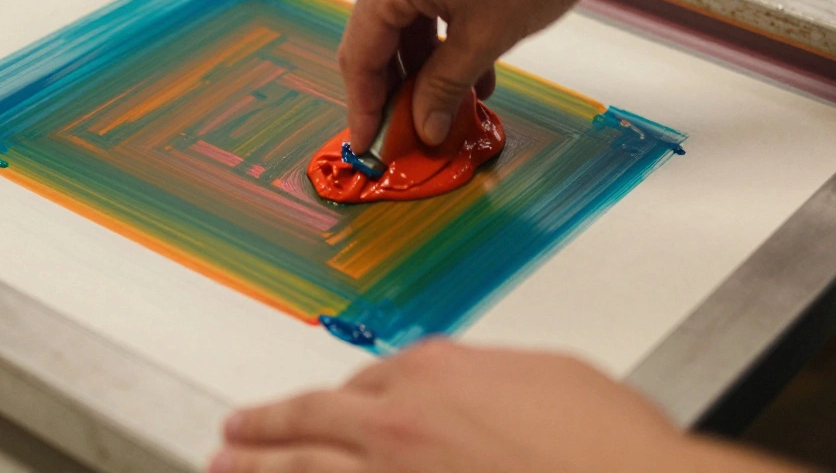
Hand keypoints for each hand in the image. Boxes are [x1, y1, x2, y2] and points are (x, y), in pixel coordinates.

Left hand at [209, 340, 809, 472]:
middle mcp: (398, 421)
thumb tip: (481, 391)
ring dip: (255, 466)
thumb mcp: (554, 379)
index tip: (321, 409)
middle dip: (267, 426)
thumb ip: (495, 381)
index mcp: (437, 373)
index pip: (366, 382)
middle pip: (311, 419)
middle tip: (234, 432)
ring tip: (223, 465)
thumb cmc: (612, 448)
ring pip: (300, 468)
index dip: (341, 400)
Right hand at [339, 0, 647, 149]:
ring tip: (447, 105)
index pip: (361, 53)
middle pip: (378, 35)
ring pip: (403, 19)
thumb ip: (444, 88)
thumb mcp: (486, 38)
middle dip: (397, 87)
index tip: (369, 142)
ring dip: (422, 65)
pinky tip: (466, 69)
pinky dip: (439, 35)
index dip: (364, 105)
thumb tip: (422, 125)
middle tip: (409, 131)